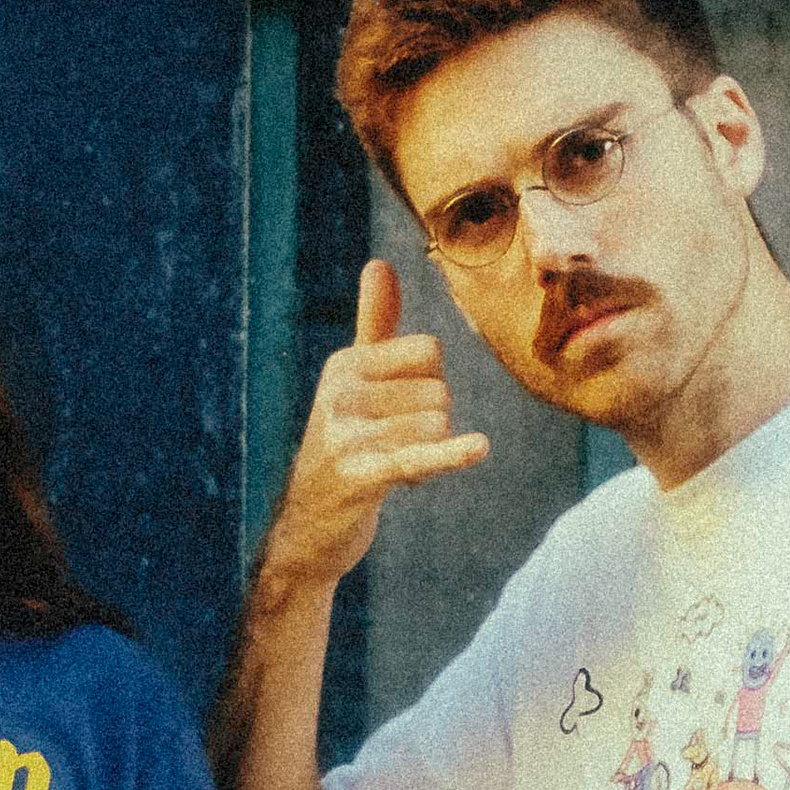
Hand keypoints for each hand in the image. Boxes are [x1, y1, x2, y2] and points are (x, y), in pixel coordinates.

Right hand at [257, 261, 490, 597]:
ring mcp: (346, 435)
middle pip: (439, 392)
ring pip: (437, 426)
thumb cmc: (345, 445)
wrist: (310, 526)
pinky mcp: (360, 476)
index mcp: (345, 364)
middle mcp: (341, 393)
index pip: (429, 352)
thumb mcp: (354, 381)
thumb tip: (379, 262)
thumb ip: (373, 323)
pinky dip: (451, 455)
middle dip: (431, 426)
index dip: (428, 386)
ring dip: (429, 456)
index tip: (396, 414)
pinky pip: (419, 457)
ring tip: (391, 469)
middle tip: (392, 449)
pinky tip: (478, 448)